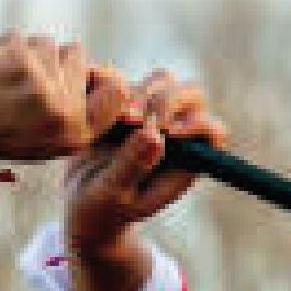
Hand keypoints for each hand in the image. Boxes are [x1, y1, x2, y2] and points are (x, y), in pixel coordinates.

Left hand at [0, 33, 132, 164]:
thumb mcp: (48, 142)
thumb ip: (80, 113)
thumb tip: (107, 76)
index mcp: (76, 134)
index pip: (117, 90)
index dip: (100, 76)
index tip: (78, 76)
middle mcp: (64, 109)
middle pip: (78, 56)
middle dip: (56, 62)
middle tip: (27, 84)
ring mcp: (42, 82)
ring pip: (49, 43)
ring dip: (31, 54)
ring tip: (8, 78)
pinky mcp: (17, 58)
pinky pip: (21, 37)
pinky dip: (6, 49)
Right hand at [65, 70, 229, 254]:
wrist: (78, 203)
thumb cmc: (102, 211)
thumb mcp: (111, 196)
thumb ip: (132, 166)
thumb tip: (155, 135)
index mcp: (188, 161)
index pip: (212, 131)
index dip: (197, 124)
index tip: (168, 133)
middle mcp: (178, 133)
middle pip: (192, 95)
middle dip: (166, 101)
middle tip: (132, 120)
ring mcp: (153, 113)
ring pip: (163, 80)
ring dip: (139, 93)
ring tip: (117, 120)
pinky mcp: (126, 101)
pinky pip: (125, 79)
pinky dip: (110, 88)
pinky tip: (94, 114)